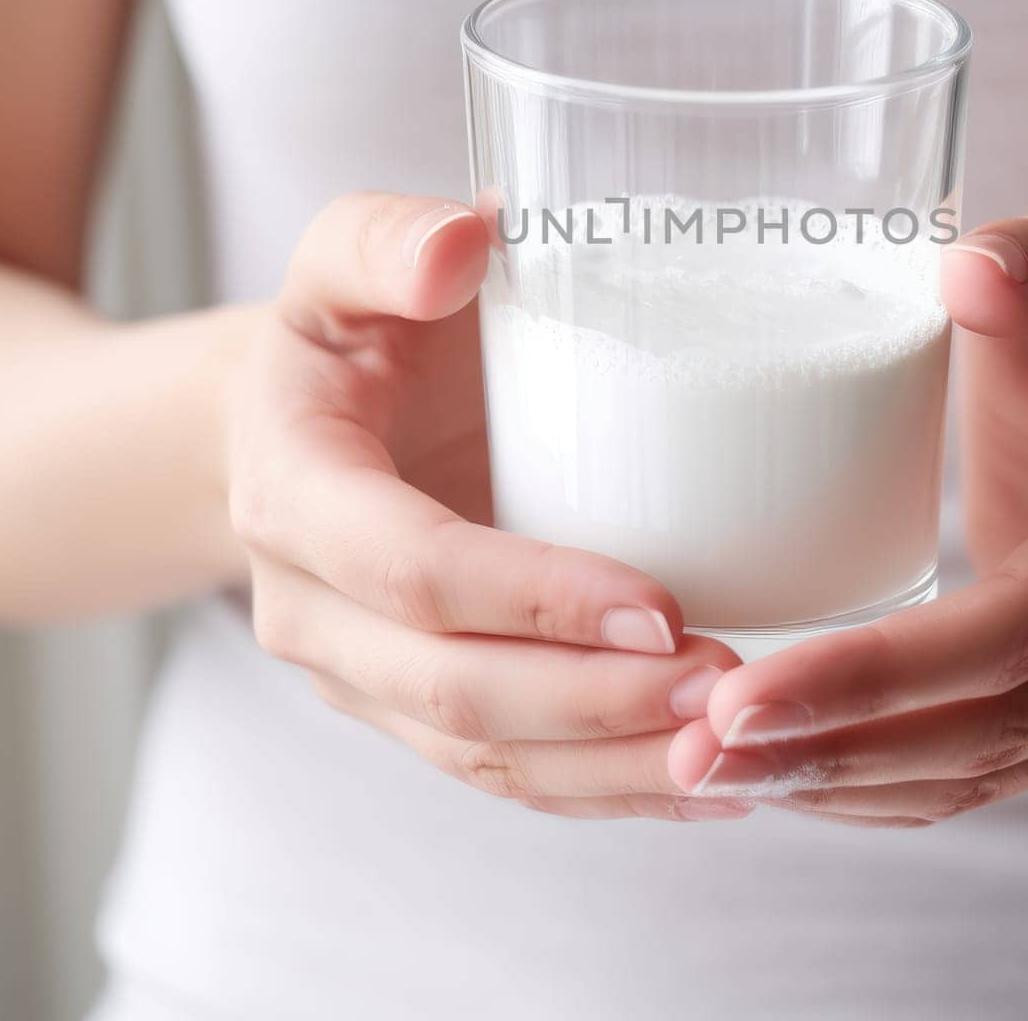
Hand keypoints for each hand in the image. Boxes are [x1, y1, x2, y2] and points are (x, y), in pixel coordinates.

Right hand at [227, 191, 744, 821]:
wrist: (312, 417)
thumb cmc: (352, 328)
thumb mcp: (345, 257)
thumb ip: (388, 239)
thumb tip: (463, 242)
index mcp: (293, 489)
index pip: (412, 571)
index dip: (532, 598)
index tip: (659, 604)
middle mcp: (312, 607)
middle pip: (453, 687)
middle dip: (594, 705)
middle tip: (728, 687)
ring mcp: (360, 673)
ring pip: (484, 755)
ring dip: (612, 769)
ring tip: (734, 750)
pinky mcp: (414, 706)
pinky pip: (505, 772)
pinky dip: (604, 789)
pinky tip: (704, 783)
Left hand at [668, 207, 1027, 824]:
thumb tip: (967, 276)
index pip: (1022, 626)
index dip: (882, 672)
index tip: (743, 692)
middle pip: (993, 726)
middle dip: (834, 748)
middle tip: (691, 747)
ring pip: (981, 773)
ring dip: (839, 786)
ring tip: (703, 772)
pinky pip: (982, 777)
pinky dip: (877, 787)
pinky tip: (781, 775)